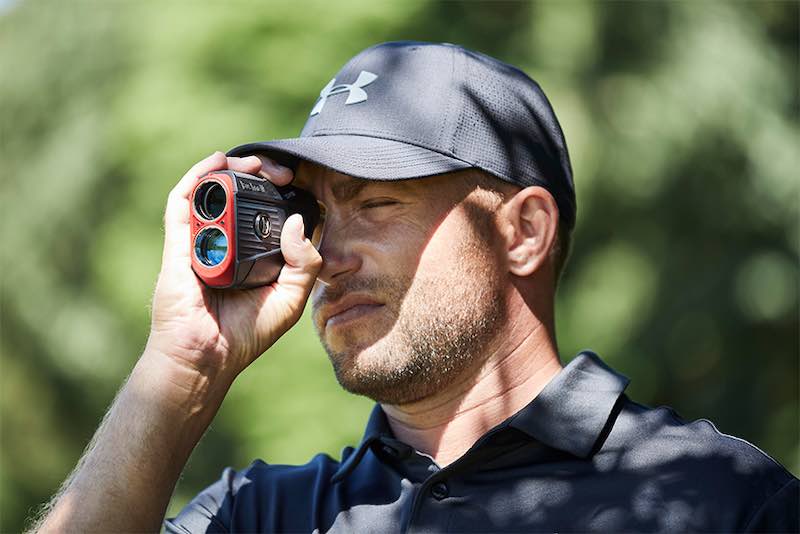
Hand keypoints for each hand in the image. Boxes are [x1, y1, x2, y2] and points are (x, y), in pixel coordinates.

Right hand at [145, 152, 321, 382]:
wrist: (206, 359)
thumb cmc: (245, 334)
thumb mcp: (290, 299)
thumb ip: (303, 264)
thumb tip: (297, 223)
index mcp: (249, 255)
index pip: (261, 212)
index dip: (278, 192)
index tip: (296, 184)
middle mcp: (224, 244)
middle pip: (237, 195)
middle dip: (258, 174)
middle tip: (281, 173)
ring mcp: (199, 242)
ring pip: (212, 192)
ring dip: (232, 169)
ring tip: (254, 161)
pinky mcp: (178, 245)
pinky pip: (183, 203)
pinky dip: (198, 178)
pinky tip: (218, 162)